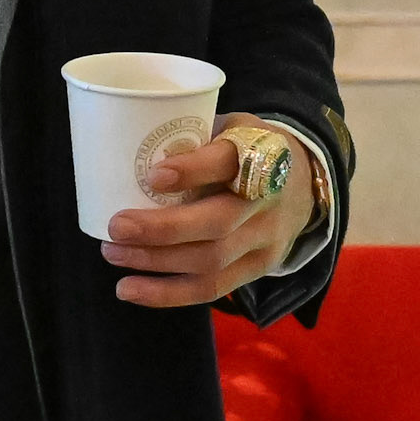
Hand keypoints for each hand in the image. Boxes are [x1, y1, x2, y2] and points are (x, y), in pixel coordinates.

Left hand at [101, 112, 316, 307]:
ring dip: (157, 263)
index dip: (193, 170)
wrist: (306, 182)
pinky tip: (132, 289)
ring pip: (211, 261)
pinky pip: (213, 288)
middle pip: (217, 222)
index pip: (229, 161)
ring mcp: (266, 239)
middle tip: (116, 227)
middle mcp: (268, 199)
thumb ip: (194, 139)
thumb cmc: (248, 148)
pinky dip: (168, 293)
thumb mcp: (231, 127)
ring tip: (114, 254)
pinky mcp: (260, 268)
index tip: (153, 175)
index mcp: (261, 152)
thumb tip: (128, 153)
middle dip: (162, 229)